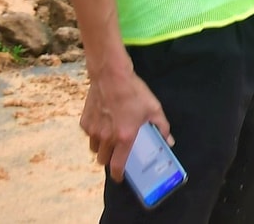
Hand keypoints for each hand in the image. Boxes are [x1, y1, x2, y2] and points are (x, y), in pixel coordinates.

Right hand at [81, 63, 168, 180]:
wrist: (111, 76)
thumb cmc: (134, 92)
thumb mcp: (154, 109)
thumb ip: (161, 127)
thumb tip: (168, 141)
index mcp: (124, 137)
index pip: (117, 165)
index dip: (118, 175)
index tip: (120, 177)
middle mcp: (105, 138)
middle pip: (103, 159)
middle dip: (109, 159)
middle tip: (117, 151)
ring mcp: (93, 131)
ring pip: (94, 148)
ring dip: (101, 147)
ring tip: (110, 137)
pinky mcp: (84, 122)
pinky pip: (89, 134)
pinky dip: (94, 133)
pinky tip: (103, 121)